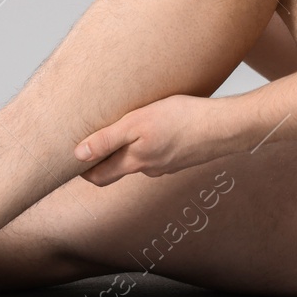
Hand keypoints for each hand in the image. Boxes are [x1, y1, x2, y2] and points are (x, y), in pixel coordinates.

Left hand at [73, 94, 242, 185]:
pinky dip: (151, 143)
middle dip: (101, 160)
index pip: (99, 176)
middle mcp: (150, 168)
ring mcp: (169, 164)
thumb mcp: (137, 123)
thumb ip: (107, 140)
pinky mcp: (183, 155)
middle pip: (117, 169)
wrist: (226, 127)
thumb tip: (77, 156)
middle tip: (90, 142)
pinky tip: (156, 126)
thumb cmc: (182, 119)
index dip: (83, 169)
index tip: (71, 157)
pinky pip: (159, 152)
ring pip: (139, 160)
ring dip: (128, 149)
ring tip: (122, 127)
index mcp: (136, 162)